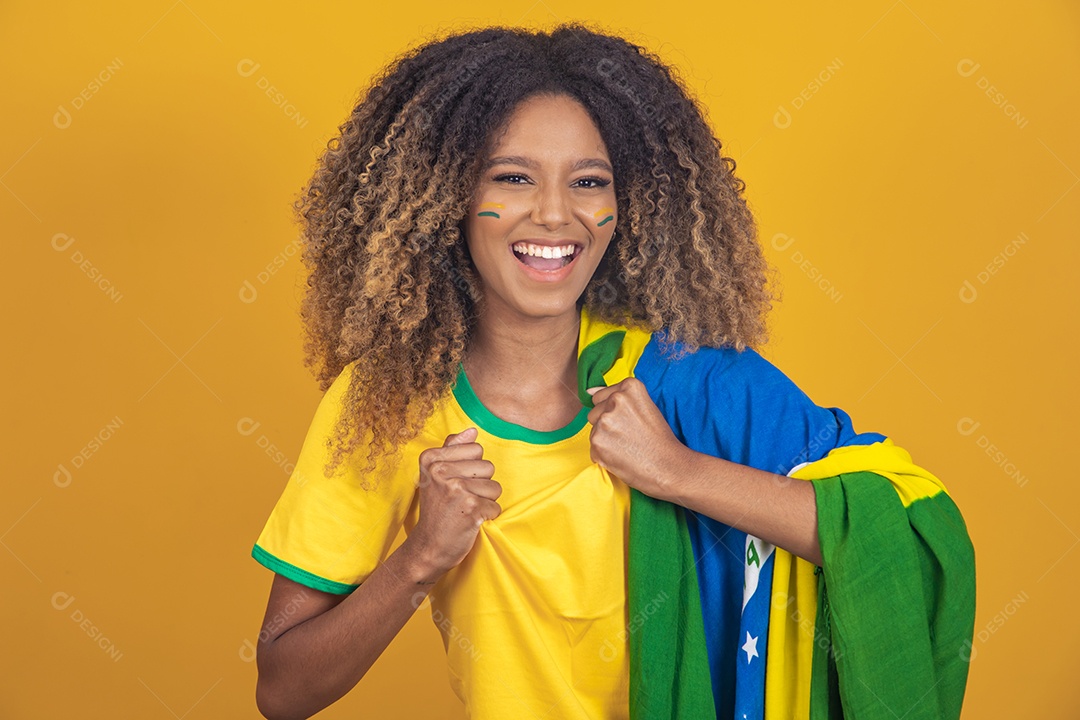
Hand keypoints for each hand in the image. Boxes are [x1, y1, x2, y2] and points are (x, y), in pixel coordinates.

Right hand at [408, 427, 501, 582]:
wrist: (428, 546)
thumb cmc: (437, 509)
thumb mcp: (435, 475)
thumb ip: (452, 448)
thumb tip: (472, 430)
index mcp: (431, 459)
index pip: (476, 449)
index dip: (471, 468)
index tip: (454, 483)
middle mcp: (441, 471)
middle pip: (488, 466)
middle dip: (481, 485)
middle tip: (461, 499)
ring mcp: (456, 489)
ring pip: (495, 486)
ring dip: (485, 501)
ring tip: (465, 509)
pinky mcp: (470, 508)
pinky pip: (496, 506)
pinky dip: (487, 516)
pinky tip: (470, 521)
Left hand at [586, 377, 690, 501]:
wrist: (669, 468)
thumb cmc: (660, 440)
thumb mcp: (646, 407)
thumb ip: (617, 396)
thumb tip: (588, 392)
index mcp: (630, 387)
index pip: (602, 396)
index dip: (615, 412)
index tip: (630, 422)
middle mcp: (615, 400)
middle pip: (595, 412)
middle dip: (607, 424)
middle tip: (629, 436)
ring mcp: (605, 421)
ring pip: (593, 430)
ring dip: (605, 439)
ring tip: (627, 447)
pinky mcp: (597, 442)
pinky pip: (593, 448)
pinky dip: (603, 455)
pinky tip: (622, 457)